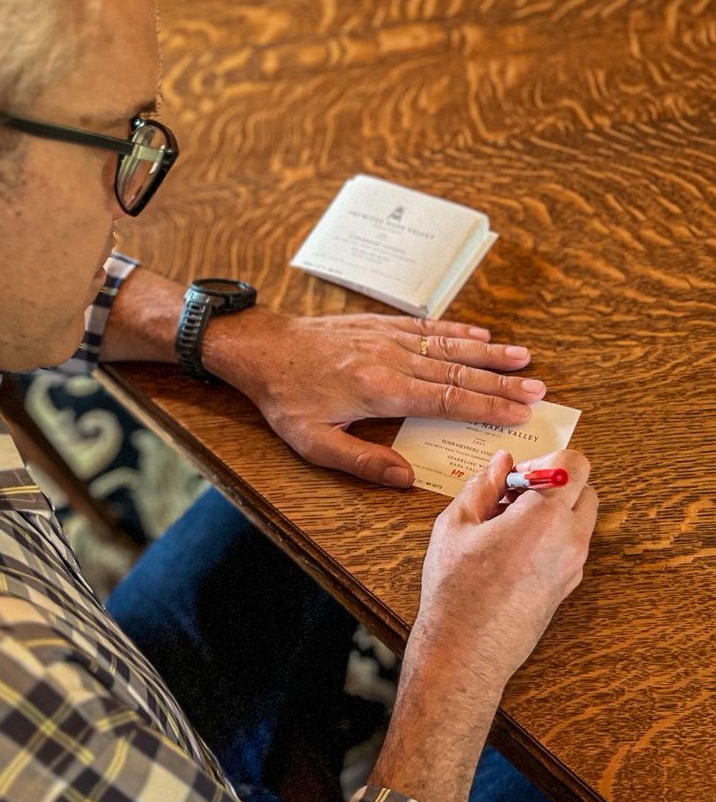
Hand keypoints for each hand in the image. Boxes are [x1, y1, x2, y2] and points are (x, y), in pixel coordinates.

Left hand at [206, 309, 546, 485]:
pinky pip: (425, 326)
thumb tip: (406, 479)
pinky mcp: (378, 323)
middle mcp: (390, 359)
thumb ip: (361, 462)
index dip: (486, 407)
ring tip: (525, 359)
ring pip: (447, 346)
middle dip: (501, 383)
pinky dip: (455, 330)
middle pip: (457, 372)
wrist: (262, 348)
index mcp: (379, 390)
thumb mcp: (313, 442)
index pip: (445, 400)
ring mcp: (385, 337)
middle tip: (540, 390)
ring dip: (488, 353)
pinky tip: (479, 334)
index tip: (520, 413)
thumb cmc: (286, 398)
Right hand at [415, 448, 595, 688]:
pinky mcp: (568, 585)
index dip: (545, 460)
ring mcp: (574, 566)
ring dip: (553, 508)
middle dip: (554, 482)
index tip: (516, 473)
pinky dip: (552, 534)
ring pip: (580, 518)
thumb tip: (500, 463)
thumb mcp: (456, 524)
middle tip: (513, 493)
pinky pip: (571, 544)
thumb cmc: (456, 588)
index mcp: (545, 517)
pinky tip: (511, 546)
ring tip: (507, 521)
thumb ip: (482, 486)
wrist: (467, 648)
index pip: (575, 464)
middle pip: (585, 489)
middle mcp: (570, 540)